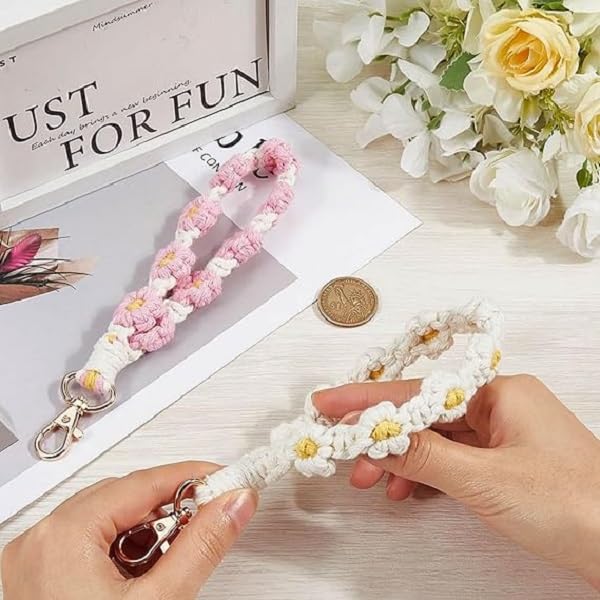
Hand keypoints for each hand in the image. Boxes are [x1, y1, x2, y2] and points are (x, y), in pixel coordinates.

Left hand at [1, 462, 257, 599]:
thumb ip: (202, 546)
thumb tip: (233, 505)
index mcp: (64, 537)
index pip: (143, 482)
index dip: (191, 479)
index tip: (224, 481)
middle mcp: (40, 543)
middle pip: (123, 497)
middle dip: (170, 510)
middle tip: (210, 517)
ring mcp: (34, 562)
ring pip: (106, 520)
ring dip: (147, 534)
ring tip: (173, 561)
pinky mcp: (38, 580)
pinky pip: (88, 545)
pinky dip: (121, 553)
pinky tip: (141, 577)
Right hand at [314, 375, 599, 588]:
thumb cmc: (576, 506)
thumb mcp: (487, 480)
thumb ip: (426, 457)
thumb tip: (377, 439)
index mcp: (500, 393)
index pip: (418, 392)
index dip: (367, 399)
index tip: (328, 402)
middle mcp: (500, 407)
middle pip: (424, 414)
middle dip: (383, 436)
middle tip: (346, 453)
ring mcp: (503, 436)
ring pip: (436, 439)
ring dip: (402, 459)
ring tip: (371, 480)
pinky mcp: (505, 464)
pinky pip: (453, 460)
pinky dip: (426, 474)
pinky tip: (408, 490)